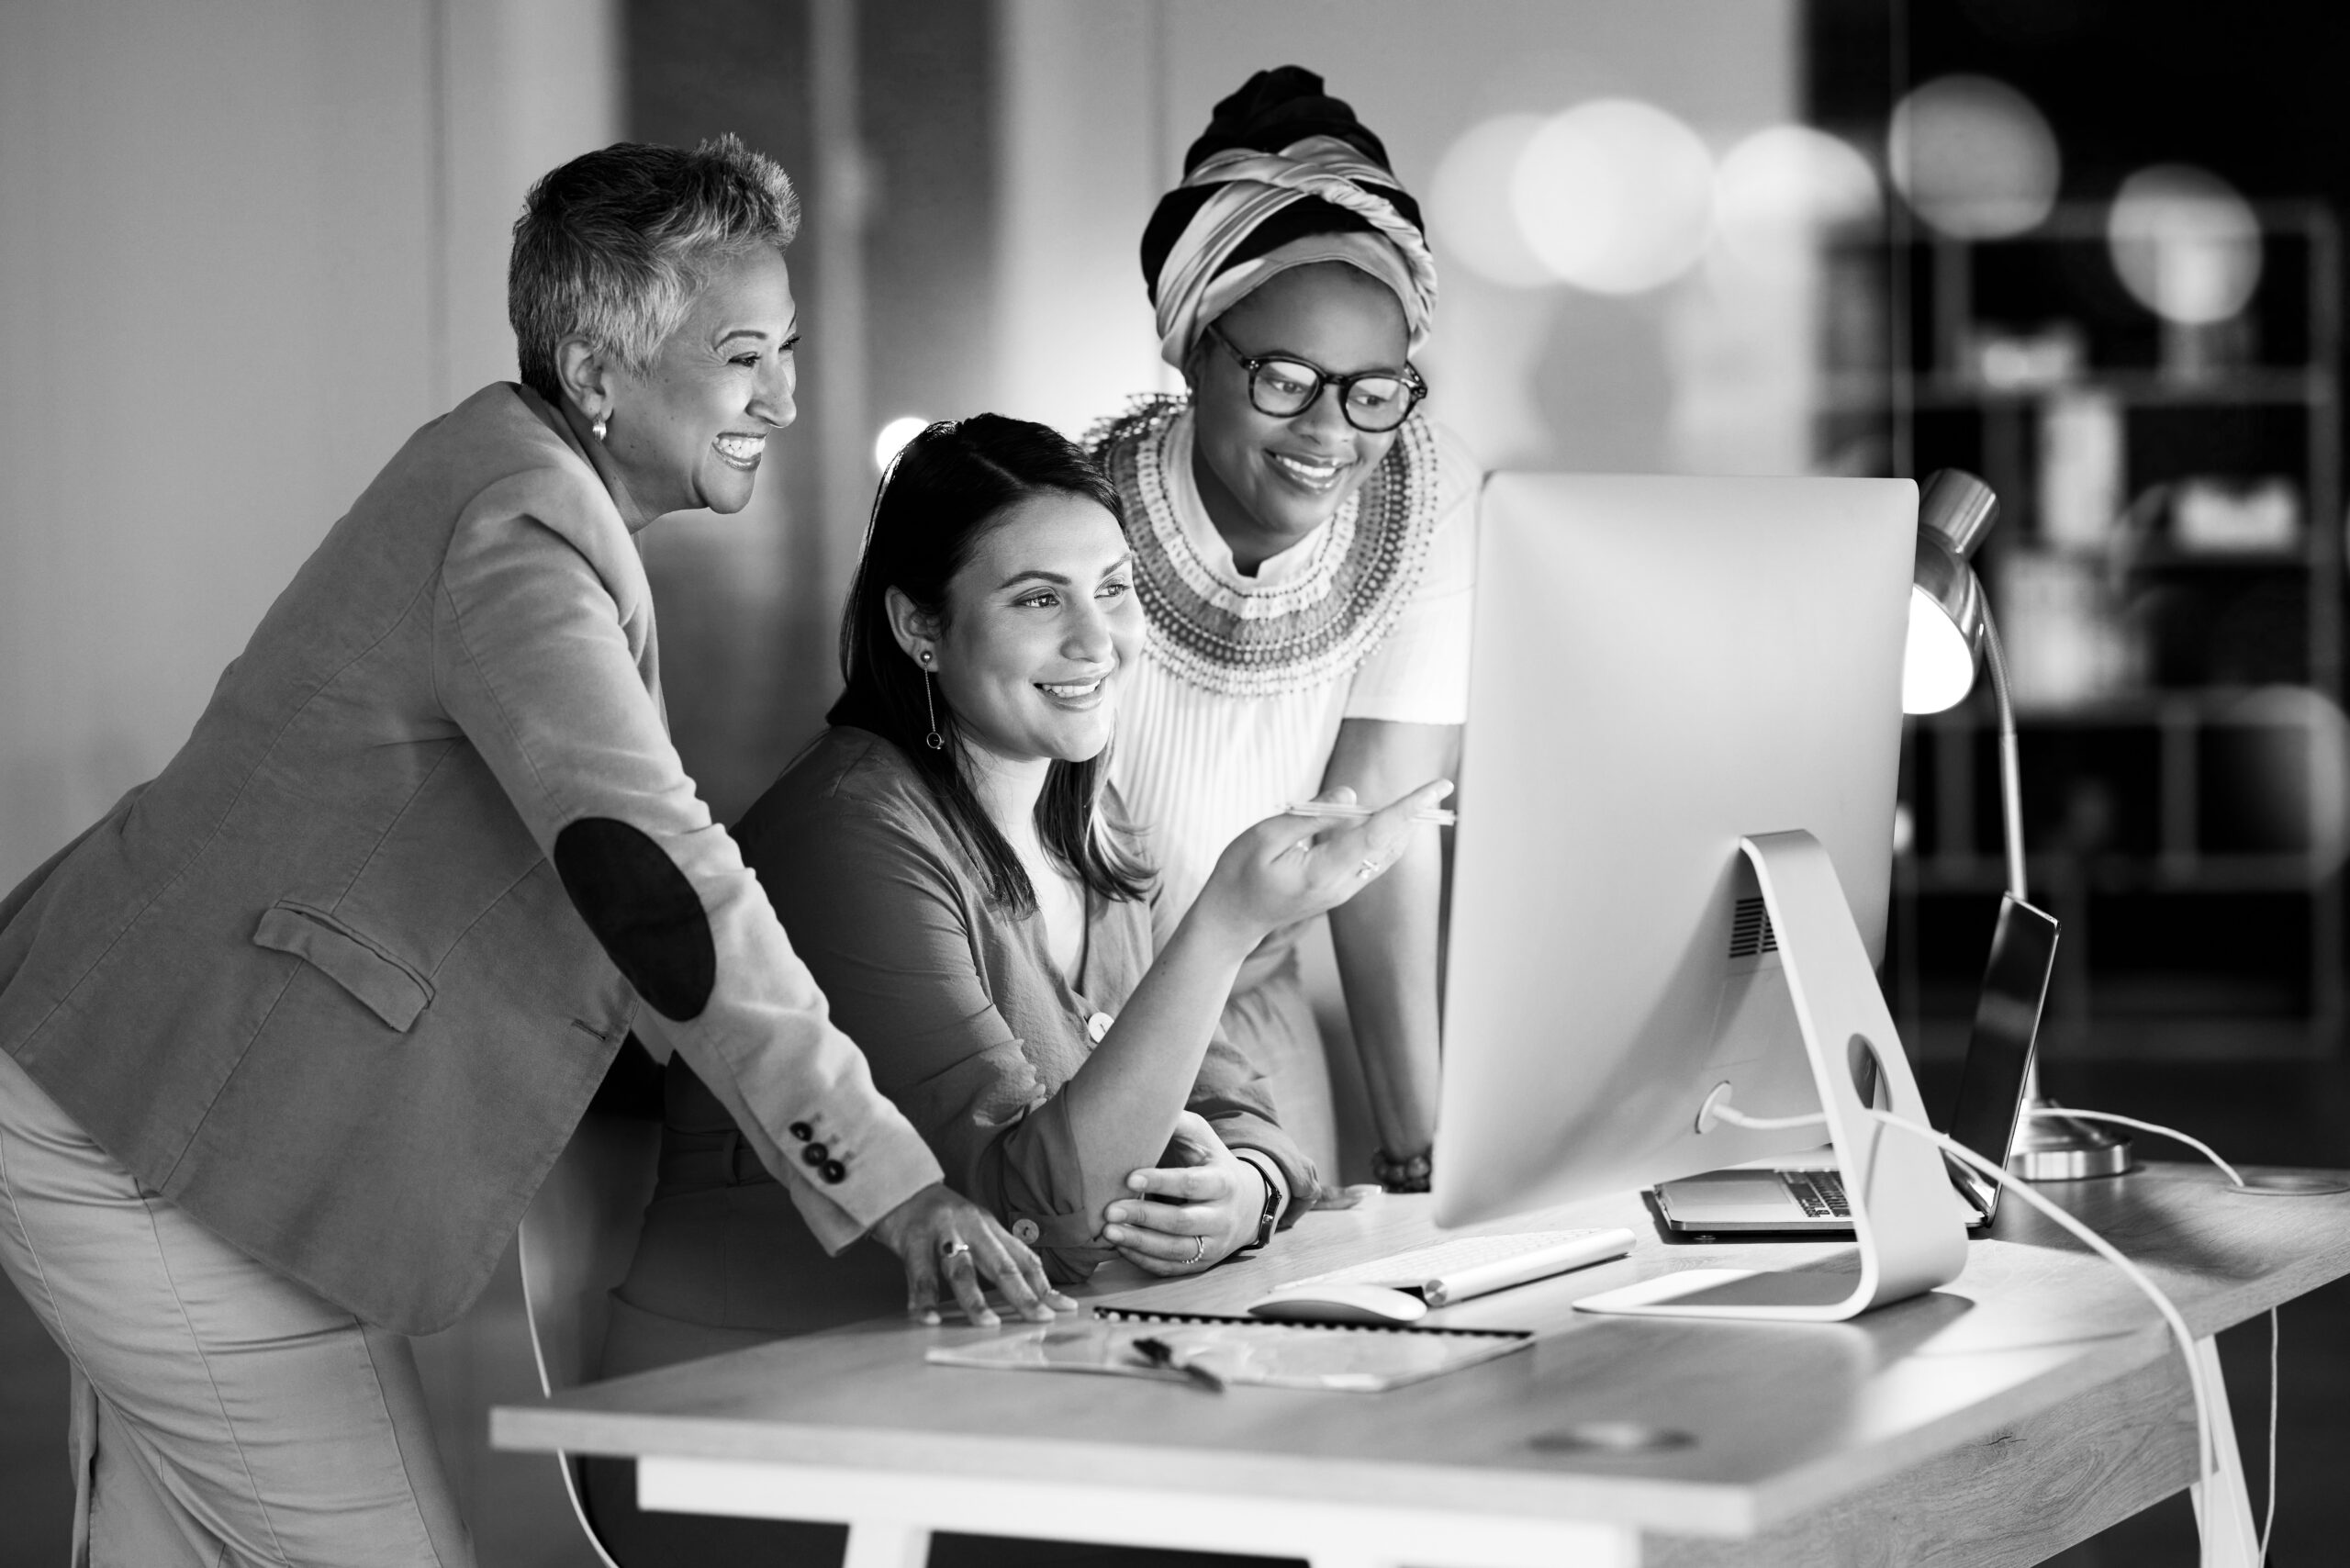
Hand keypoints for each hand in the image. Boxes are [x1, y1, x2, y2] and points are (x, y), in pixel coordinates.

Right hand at [868, 1183, 1075, 1326]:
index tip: (1065, 1309)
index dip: (1045, 1285)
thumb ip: (997, 1255)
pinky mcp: (912, 1239)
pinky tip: (928, 1318)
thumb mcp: (974, 1229)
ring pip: (962, 1270)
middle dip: (1023, 1295)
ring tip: (988, 1324)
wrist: (900, 1183)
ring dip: (974, 1299)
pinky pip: (919, 1273)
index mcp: (991, 1228)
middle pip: (1001, 1265)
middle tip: (1040, 1319)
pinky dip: (923, 1299)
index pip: (1024, 1259)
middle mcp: (972, 1228)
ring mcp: (942, 1233)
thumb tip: (1028, 1291)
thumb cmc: (941, 1217)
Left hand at [1101, 1112, 1264, 1275]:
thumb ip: (1179, 1124)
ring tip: (1108, 1231)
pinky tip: (1121, 1247)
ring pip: (1175, 1250)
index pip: (1191, 1184)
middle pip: (1182, 1221)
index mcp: (1223, 1182)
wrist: (1246, 1204)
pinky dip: (1144, 1260)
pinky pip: (1171, 1268)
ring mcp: (1213, 1245)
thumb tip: (1146, 1105)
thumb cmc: (1212, 1164)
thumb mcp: (1204, 1139)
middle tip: (1109, 1209)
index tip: (1129, 1177)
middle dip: (1144, 1216)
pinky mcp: (1201, 1264)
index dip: (1161, 1181)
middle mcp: (1222, 1217)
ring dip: (1140, 1242)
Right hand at [1190, 780, 1453, 949]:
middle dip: (1416, 814)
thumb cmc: (1238, 875)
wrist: (1230, 920)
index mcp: (1323, 871)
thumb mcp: (1264, 836)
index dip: (1409, 807)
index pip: (1377, 832)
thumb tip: (1352, 796)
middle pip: (1390, 844)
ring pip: (1386, 854)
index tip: (1438, 788)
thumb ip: (1311, 815)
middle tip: (1440, 786)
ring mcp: (1343, 892)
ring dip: (1404, 826)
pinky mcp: (1340, 891)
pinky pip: (1373, 861)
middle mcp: (1342, 886)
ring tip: (1422, 800)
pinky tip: (1389, 821)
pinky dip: (1386, 838)